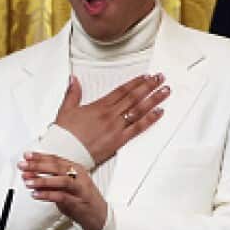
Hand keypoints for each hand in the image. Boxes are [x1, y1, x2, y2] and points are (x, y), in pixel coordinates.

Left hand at [19, 152, 107, 229]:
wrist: (98, 216)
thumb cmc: (81, 199)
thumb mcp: (65, 187)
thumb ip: (49, 181)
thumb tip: (30, 175)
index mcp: (75, 169)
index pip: (56, 159)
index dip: (40, 156)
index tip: (26, 155)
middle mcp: (78, 176)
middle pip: (57, 167)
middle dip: (38, 165)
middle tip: (24, 165)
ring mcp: (79, 189)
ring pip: (61, 180)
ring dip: (42, 180)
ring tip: (28, 181)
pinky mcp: (78, 202)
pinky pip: (61, 197)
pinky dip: (47, 195)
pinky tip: (36, 194)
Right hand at [53, 74, 168, 164]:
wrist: (64, 153)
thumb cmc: (64, 135)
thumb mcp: (66, 110)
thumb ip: (73, 93)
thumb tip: (74, 79)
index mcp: (99, 106)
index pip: (122, 90)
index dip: (135, 82)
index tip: (146, 76)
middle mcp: (110, 115)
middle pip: (134, 97)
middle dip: (149, 86)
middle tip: (161, 78)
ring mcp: (116, 127)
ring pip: (139, 110)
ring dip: (154, 99)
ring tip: (165, 91)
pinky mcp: (118, 141)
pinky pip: (137, 128)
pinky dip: (150, 119)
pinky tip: (159, 112)